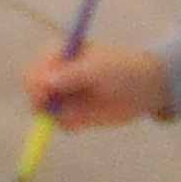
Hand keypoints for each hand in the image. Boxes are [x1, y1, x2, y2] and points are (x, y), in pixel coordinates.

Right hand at [24, 36, 167, 128]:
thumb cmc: (123, 69)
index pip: (35, 71)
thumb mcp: (98, 69)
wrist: (146, 89)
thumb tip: (45, 81)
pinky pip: (62, 124)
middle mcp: (57, 76)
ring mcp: (64, 96)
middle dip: (42, 105)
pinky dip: (70, 126)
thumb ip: (72, 75)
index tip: (43, 98)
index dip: (35, 86)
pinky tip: (86, 121)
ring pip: (47, 112)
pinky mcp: (73, 114)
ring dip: (58, 117)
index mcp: (60, 56)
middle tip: (53, 115)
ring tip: (81, 115)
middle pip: (34, 93)